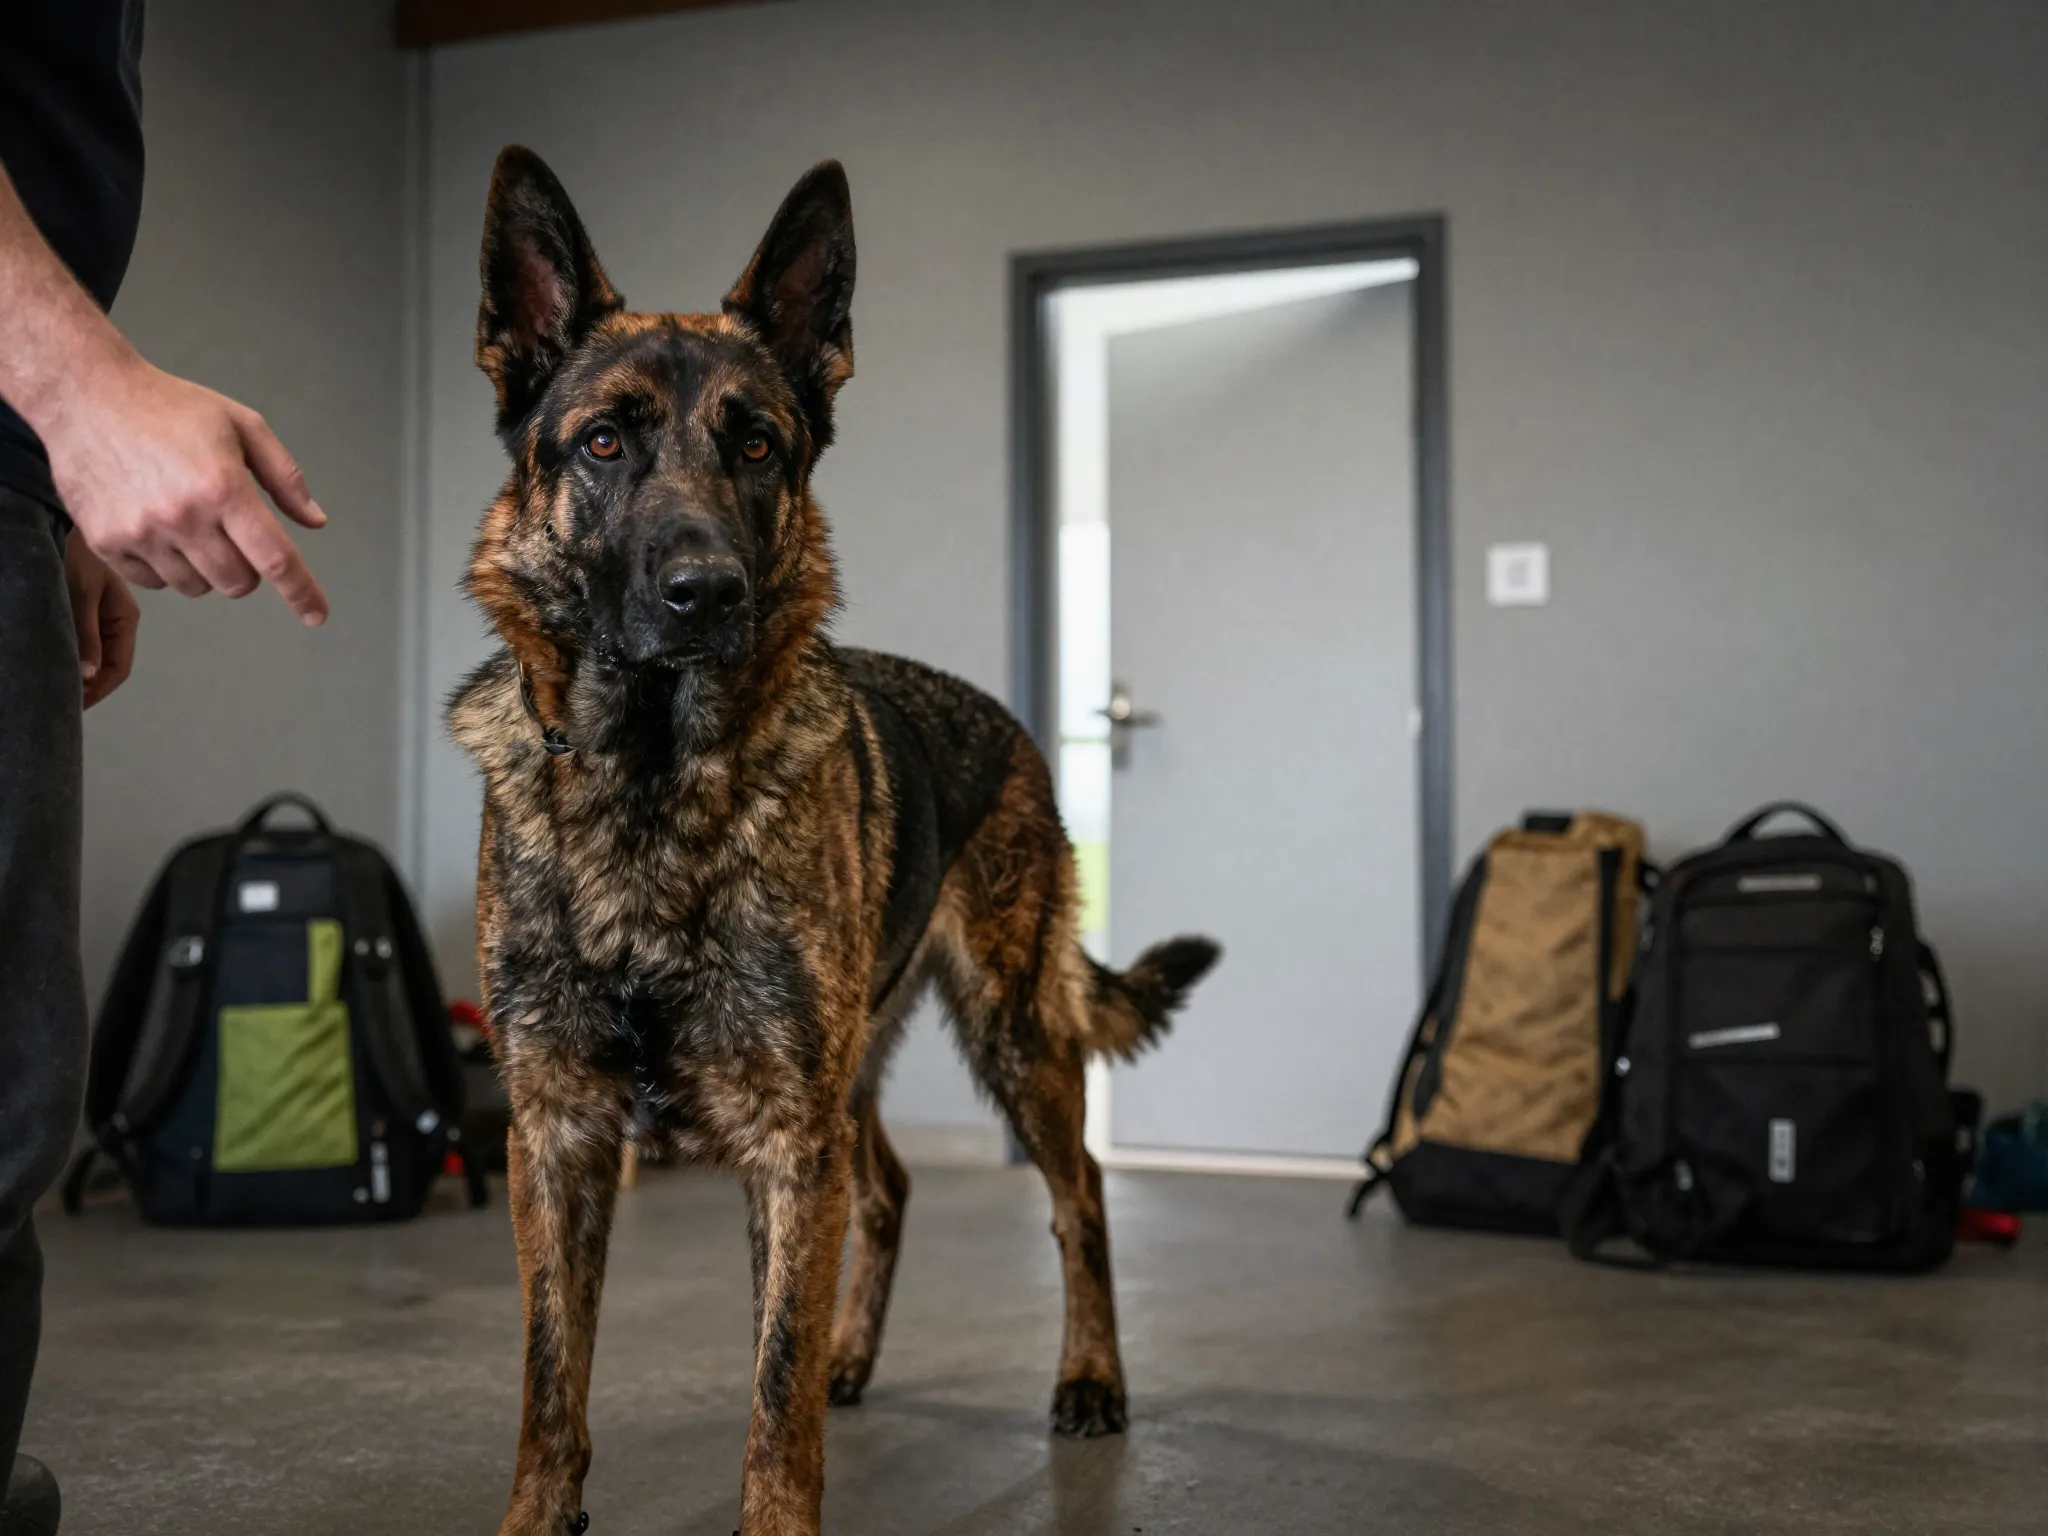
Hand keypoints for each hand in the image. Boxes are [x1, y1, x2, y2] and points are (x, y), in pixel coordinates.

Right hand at [39, 353, 329, 625]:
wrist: (85, 395)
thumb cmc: (169, 406)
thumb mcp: (242, 425)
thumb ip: (285, 477)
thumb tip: (315, 522)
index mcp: (222, 488)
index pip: (274, 559)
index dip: (302, 593)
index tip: (316, 615)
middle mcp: (182, 517)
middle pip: (238, 582)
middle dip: (248, 567)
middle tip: (232, 531)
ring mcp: (140, 534)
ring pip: (198, 587)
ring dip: (206, 567)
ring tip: (190, 522)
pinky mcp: (106, 543)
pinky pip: (155, 583)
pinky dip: (167, 567)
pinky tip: (158, 528)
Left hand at [64, 532, 140, 707]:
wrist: (61, 522)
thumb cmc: (76, 551)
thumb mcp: (80, 593)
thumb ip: (86, 634)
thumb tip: (88, 675)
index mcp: (125, 618)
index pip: (118, 668)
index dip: (98, 691)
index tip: (73, 706)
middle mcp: (117, 621)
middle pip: (107, 666)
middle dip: (87, 686)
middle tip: (60, 701)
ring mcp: (102, 616)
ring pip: (94, 655)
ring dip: (77, 671)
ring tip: (56, 684)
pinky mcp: (85, 610)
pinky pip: (82, 642)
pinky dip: (71, 655)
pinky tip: (56, 661)